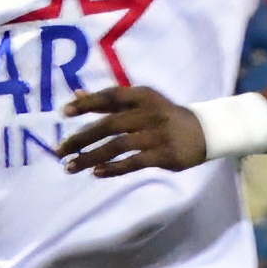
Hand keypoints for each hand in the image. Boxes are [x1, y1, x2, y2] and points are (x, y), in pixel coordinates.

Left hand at [59, 82, 209, 178]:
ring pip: (117, 146)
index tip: (63, 112)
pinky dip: (113, 168)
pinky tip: (96, 173)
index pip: (110, 96)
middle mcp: (148, 113)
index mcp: (142, 96)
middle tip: (60, 149)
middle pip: (109, 124)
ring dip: (91, 157)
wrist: (205, 130)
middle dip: (81, 138)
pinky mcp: (164, 154)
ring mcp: (156, 135)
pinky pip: (133, 162)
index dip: (86, 103)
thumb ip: (109, 101)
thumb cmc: (164, 115)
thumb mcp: (141, 102)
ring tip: (70, 167)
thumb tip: (76, 94)